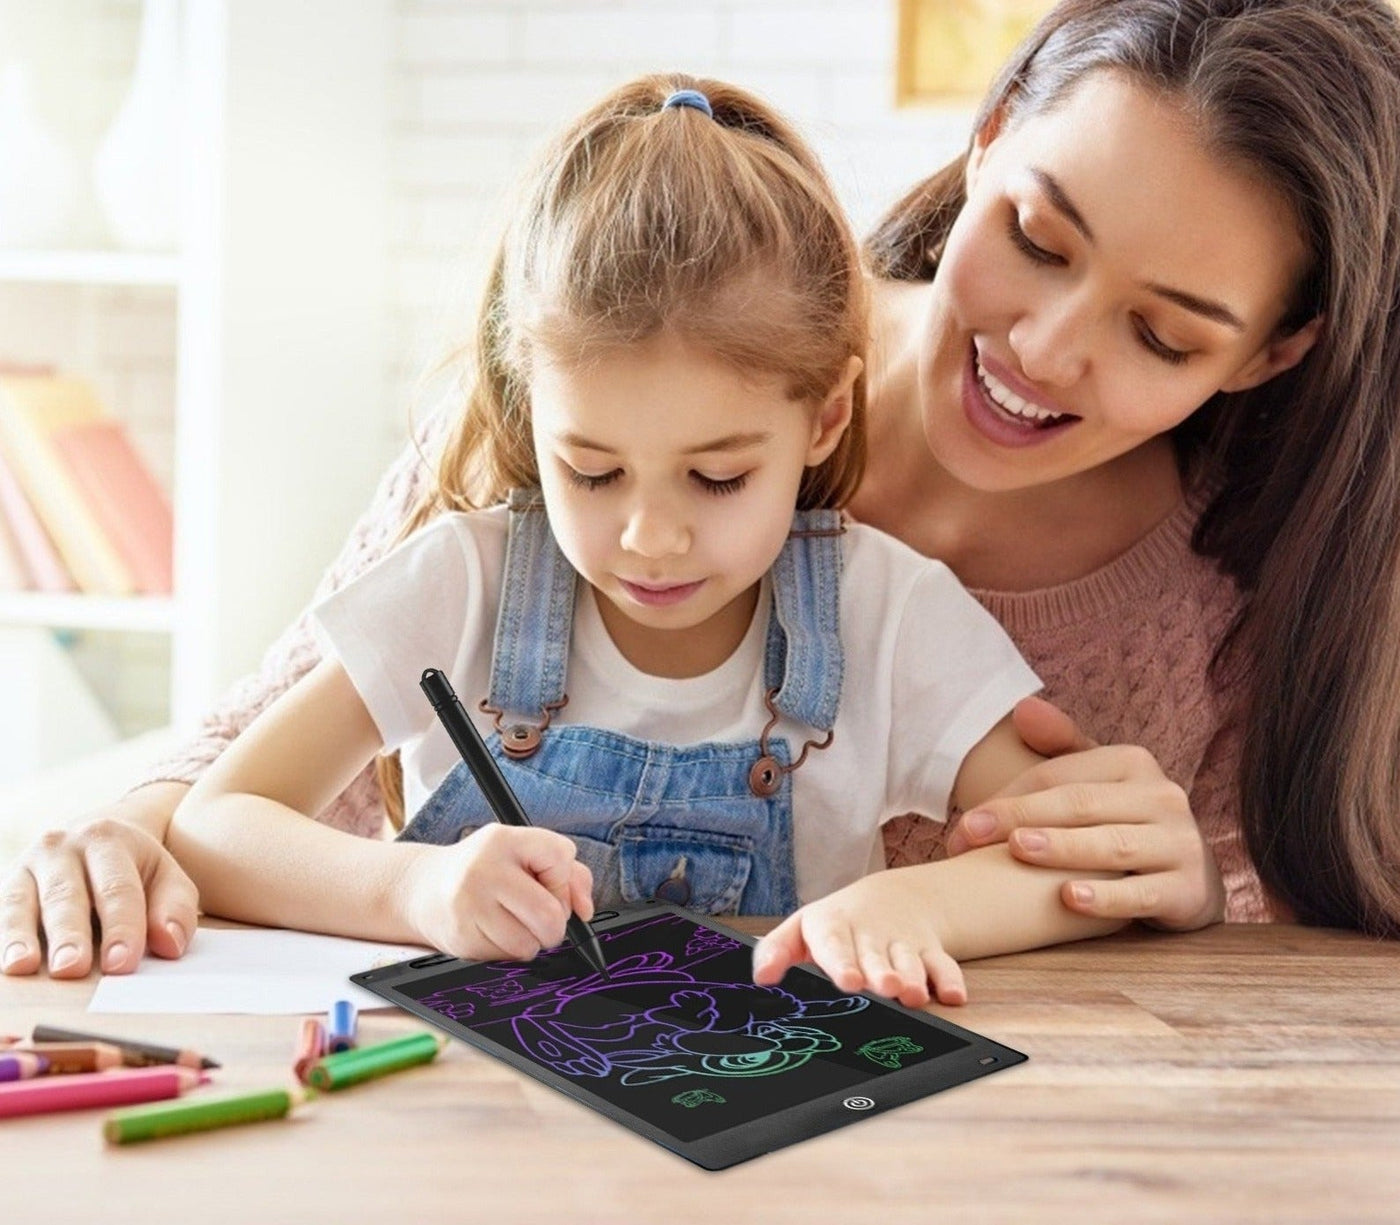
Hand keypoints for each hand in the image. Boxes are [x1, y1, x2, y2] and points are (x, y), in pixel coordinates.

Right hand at [1, 817, 198, 977]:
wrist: (95, 836)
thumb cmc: (135, 869)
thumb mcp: (166, 877)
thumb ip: (175, 909)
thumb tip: (169, 945)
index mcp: (108, 840)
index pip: (117, 889)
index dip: (121, 928)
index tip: (122, 964)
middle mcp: (61, 847)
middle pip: (66, 895)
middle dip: (70, 934)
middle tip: (72, 968)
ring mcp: (27, 866)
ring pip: (20, 903)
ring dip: (21, 937)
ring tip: (23, 967)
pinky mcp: (5, 885)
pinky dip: (1, 938)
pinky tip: (5, 963)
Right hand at [403, 823, 593, 961]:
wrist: (425, 888)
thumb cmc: (488, 870)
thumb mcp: (524, 854)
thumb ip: (569, 874)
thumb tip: (585, 910)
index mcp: (504, 839)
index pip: (559, 856)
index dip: (564, 880)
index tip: (550, 885)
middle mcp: (484, 868)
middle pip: (549, 913)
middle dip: (555, 924)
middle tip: (541, 918)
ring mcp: (469, 904)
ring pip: (529, 943)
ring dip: (532, 941)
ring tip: (514, 923)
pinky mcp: (460, 936)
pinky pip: (507, 957)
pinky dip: (510, 951)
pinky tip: (494, 932)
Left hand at [752, 869, 966, 1007]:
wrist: (888, 900)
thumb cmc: (834, 925)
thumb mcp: (800, 932)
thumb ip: (776, 952)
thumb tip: (761, 979)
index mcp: (834, 927)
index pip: (836, 944)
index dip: (842, 962)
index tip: (848, 981)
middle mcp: (870, 935)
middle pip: (877, 956)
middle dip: (882, 973)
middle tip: (885, 987)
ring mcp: (902, 943)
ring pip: (911, 961)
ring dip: (915, 978)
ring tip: (913, 995)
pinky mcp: (929, 952)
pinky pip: (944, 965)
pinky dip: (950, 980)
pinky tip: (953, 996)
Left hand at [944, 696, 1224, 930]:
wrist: (1190, 878)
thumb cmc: (1125, 823)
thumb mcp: (1098, 781)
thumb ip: (1061, 746)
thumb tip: (1022, 709)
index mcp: (1134, 763)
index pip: (1058, 776)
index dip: (1007, 798)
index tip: (963, 826)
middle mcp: (1163, 797)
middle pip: (1079, 805)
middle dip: (1019, 818)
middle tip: (969, 837)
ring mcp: (1180, 844)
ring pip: (1112, 846)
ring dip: (1062, 848)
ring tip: (1019, 850)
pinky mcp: (1189, 891)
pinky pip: (1143, 894)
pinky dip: (1106, 897)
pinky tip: (1069, 898)